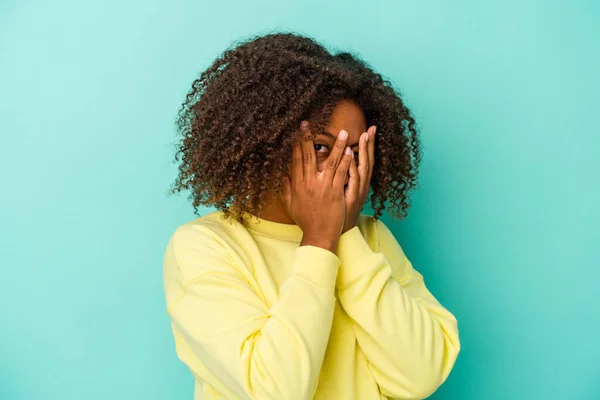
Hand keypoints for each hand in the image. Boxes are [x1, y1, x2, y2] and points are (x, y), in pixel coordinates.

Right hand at [281, 121, 353, 250]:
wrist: (319, 236)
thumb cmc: (306, 221)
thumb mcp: (290, 205)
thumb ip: (286, 188)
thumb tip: (282, 174)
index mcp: (297, 185)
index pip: (296, 159)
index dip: (296, 144)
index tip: (297, 131)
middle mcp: (309, 184)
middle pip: (308, 156)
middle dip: (308, 138)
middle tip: (309, 123)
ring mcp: (323, 188)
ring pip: (329, 162)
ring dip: (336, 146)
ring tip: (342, 132)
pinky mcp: (335, 193)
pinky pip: (341, 173)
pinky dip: (345, 161)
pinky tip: (349, 151)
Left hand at [342, 125, 376, 233]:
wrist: (334, 233)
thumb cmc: (335, 212)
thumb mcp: (338, 192)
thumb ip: (338, 177)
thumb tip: (336, 161)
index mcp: (358, 183)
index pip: (363, 160)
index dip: (367, 145)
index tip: (368, 129)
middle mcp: (361, 185)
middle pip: (367, 161)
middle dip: (370, 144)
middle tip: (372, 127)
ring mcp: (358, 191)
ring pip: (363, 168)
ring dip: (364, 152)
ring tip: (365, 136)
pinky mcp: (352, 198)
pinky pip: (353, 180)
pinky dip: (353, 168)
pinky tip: (351, 157)